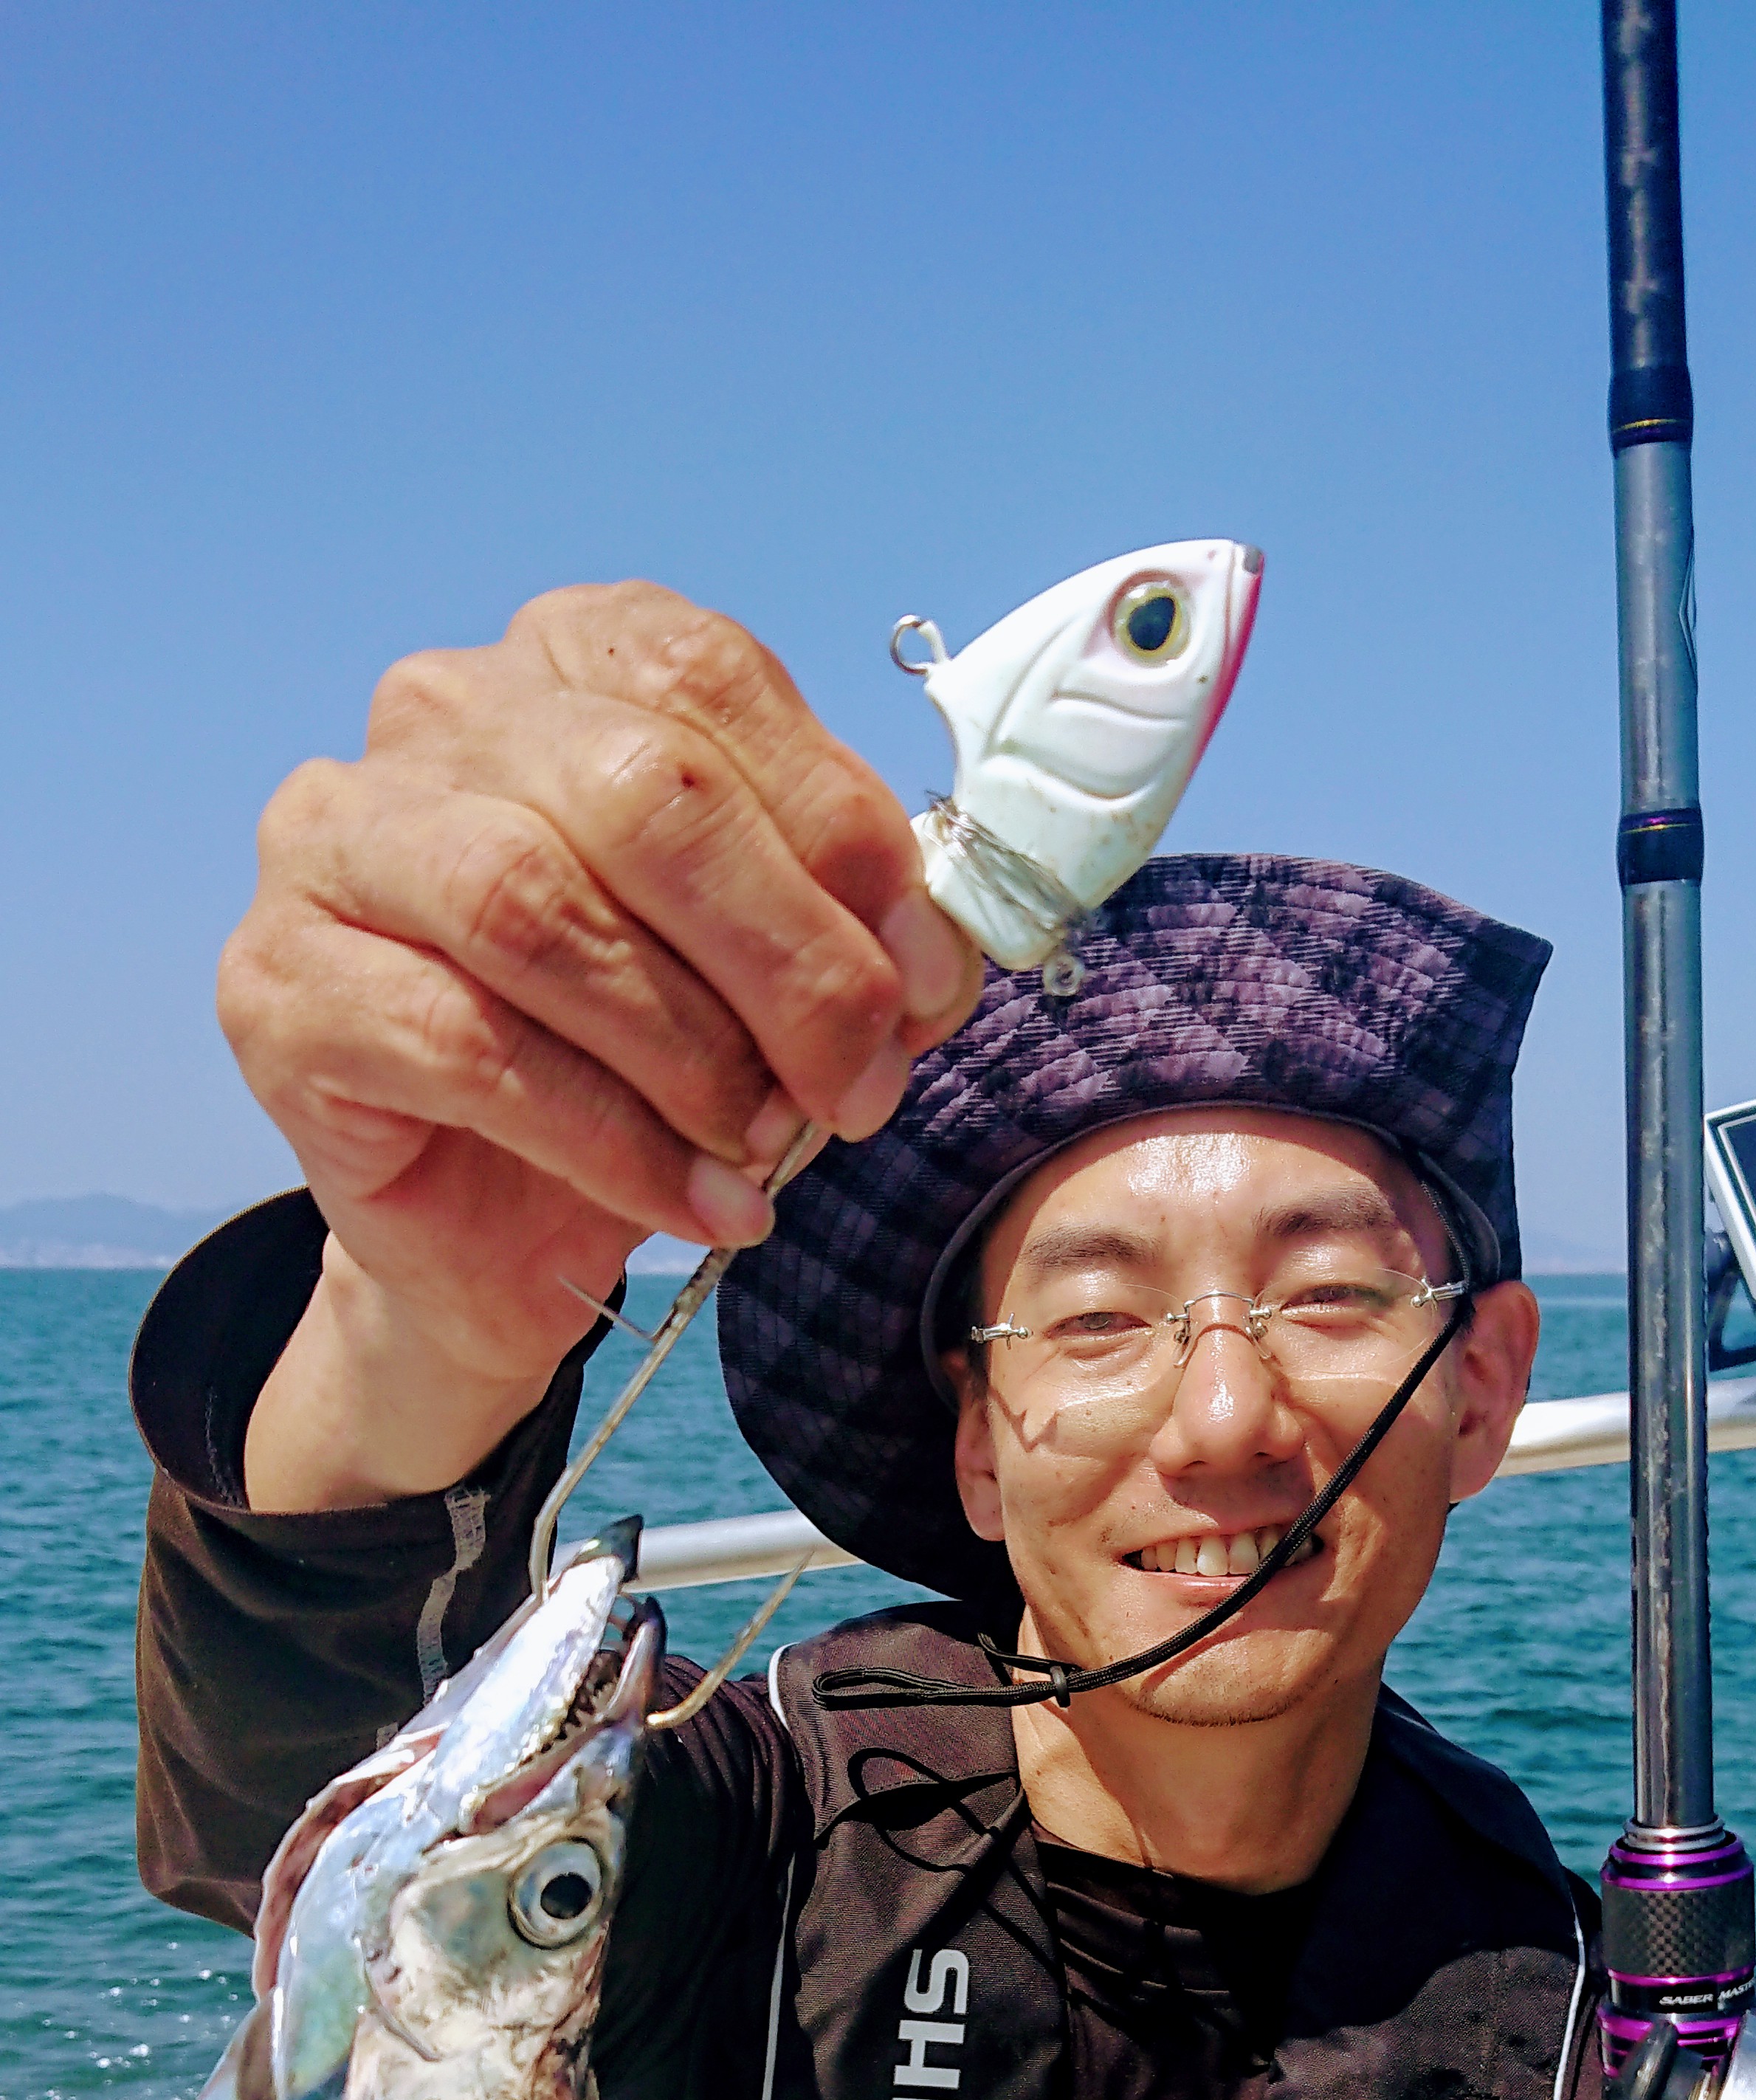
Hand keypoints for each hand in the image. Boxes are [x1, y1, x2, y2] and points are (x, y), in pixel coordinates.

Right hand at [221, 581, 981, 1502]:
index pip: (713, 688)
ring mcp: (334, 840)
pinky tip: (698, 1202)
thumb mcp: (771, 972)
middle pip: (635, 794)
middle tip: (858, 1088)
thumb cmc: (644, 1069)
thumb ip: (845, 926)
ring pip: (537, 908)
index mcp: (568, 661)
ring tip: (766, 1146)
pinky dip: (612, 1140)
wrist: (497, 1231)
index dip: (843, 840)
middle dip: (786, 959)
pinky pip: (467, 1048)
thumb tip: (926, 962)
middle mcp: (432, 715)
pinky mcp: (279, 984)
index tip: (925, 988)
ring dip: (691, 1051)